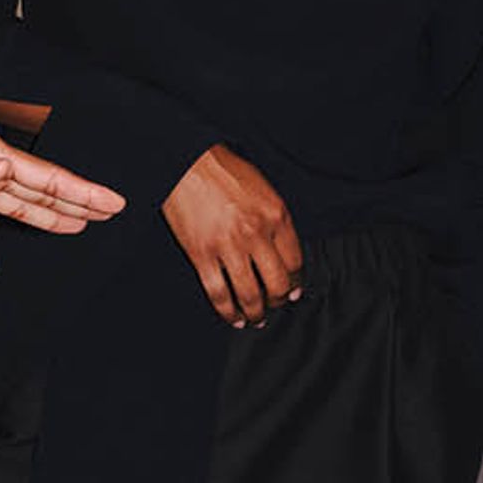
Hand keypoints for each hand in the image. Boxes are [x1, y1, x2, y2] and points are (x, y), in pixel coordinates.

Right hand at [162, 143, 303, 326]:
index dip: (295, 283)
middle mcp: (255, 234)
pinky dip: (228, 312)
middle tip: (275, 306)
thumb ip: (277, 221)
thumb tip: (285, 255)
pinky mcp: (201, 255)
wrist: (187, 163)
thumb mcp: (265, 190)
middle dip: (279, 302)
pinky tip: (233, 317)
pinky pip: (218, 293)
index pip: (295, 263)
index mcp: (276, 216)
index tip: (292, 291)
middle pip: (277, 285)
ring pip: (249, 295)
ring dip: (256, 313)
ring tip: (256, 318)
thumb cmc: (225, 172)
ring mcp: (228, 246)